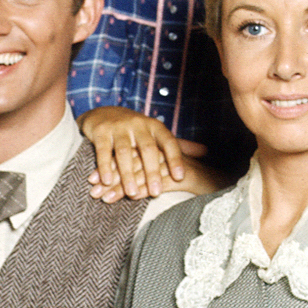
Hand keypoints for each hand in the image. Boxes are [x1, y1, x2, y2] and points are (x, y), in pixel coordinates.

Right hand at [79, 106, 205, 199]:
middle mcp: (138, 124)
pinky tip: (106, 181)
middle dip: (152, 172)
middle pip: (147, 149)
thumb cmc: (135, 130)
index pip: (169, 142)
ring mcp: (119, 127)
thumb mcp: (157, 134)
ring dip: (128, 174)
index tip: (180, 177)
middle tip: (156, 193)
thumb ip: (179, 145)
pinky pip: (103, 151)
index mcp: (155, 126)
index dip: (175, 159)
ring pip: (124, 152)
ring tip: (132, 193)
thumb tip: (206, 151)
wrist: (103, 113)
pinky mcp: (101, 131)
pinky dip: (104, 167)